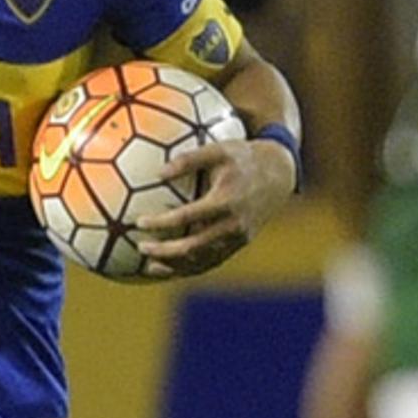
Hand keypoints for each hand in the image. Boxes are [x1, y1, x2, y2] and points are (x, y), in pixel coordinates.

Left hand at [133, 138, 296, 277]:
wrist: (279, 174)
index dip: (161, 222)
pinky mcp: (240, 244)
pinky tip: (171, 266)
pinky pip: (212, 261)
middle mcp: (232, 224)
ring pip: (202, 261)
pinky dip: (190, 267)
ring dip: (174, 266)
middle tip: (140, 247)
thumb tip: (156, 173)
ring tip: (148, 264)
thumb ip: (188, 159)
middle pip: (192, 247)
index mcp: (225, 201)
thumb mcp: (218, 150)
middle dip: (163, 251)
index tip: (138, 222)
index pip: (186, 217)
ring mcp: (237, 238)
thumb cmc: (243, 157)